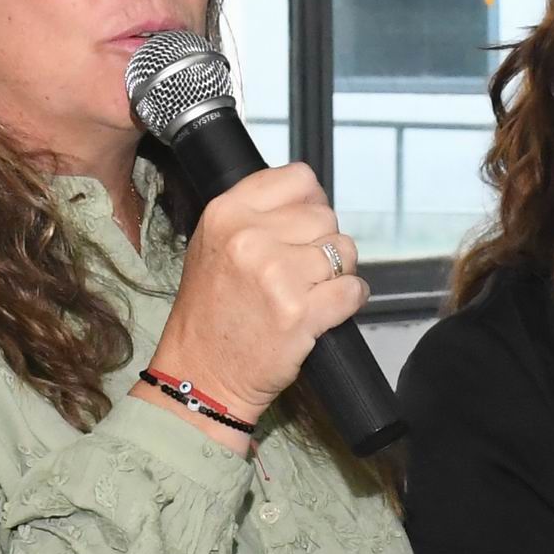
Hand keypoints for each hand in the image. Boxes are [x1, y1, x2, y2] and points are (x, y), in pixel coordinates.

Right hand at [141, 163, 361, 442]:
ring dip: (338, 273)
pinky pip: (353, 290)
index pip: (299, 179)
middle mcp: (249, 238)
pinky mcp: (299, 313)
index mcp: (226, 213)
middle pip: (325, 216)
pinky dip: (350, 300)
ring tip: (310, 292)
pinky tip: (326, 311)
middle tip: (303, 271)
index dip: (312, 204)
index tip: (305, 228)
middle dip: (323, 243)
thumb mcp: (214, 244)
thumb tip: (313, 201)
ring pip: (344, 251)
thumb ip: (257, 215)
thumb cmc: (211, 313)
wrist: (200, 374)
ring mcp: (275, 275)